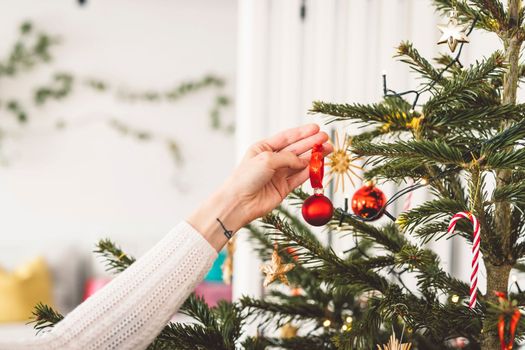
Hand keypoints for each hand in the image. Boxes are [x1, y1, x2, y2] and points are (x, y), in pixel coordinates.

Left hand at [187, 124, 331, 250]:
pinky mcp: (283, 188)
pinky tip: (320, 164)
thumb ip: (288, 158)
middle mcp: (271, 161)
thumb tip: (305, 161)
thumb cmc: (246, 177)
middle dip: (311, 143)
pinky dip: (310, 171)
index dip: (301, 133)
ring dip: (314, 156)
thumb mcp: (267, 159)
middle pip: (296, 149)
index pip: (286, 138)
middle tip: (326, 138)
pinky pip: (299, 177)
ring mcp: (278, 175)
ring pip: (300, 163)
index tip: (315, 128)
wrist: (239, 202)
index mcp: (263, 148)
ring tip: (328, 149)